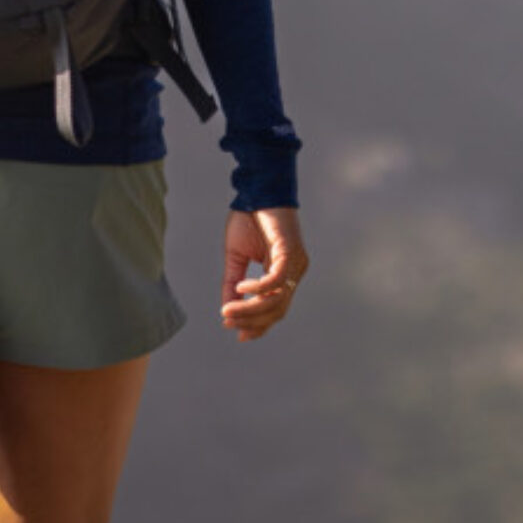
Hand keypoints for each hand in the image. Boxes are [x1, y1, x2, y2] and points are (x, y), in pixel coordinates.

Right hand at [220, 206, 308, 342]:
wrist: (257, 188)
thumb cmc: (249, 218)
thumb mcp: (237, 256)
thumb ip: (233, 283)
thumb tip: (227, 309)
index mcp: (285, 271)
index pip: (277, 309)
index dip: (259, 326)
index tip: (239, 335)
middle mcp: (295, 269)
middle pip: (277, 310)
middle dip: (251, 321)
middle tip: (228, 321)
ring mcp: (295, 261)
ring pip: (277, 299)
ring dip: (250, 310)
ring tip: (228, 310)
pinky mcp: (289, 250)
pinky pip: (276, 280)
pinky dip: (258, 289)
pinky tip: (241, 288)